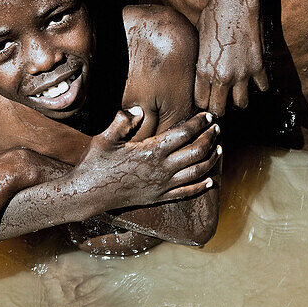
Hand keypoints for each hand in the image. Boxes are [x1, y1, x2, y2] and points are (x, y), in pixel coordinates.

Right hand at [74, 107, 220, 210]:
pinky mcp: (159, 198)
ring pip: (196, 172)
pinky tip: (210, 180)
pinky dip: (201, 186)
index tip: (207, 115)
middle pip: (196, 152)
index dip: (198, 124)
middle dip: (210, 138)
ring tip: (219, 148)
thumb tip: (137, 108)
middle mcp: (161, 169)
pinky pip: (186, 193)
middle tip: (216, 128)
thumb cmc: (95, 164)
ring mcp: (162, 186)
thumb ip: (122, 122)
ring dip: (211, 160)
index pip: (183, 134)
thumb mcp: (105, 138)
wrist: (88, 194)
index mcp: (151, 151)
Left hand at [195, 0, 268, 115]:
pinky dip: (259, 85)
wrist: (236, 1)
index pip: (200, 102)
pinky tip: (255, 78)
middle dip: (219, 107)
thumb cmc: (213, 14)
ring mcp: (242, 73)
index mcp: (202, 70)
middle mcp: (221, 76)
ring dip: (239, 99)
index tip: (206, 98)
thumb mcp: (197, 37)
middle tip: (221, 101)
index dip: (203, 102)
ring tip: (238, 91)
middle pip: (219, 110)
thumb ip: (199, 58)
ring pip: (242, 104)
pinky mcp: (258, 66)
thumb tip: (199, 66)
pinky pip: (262, 87)